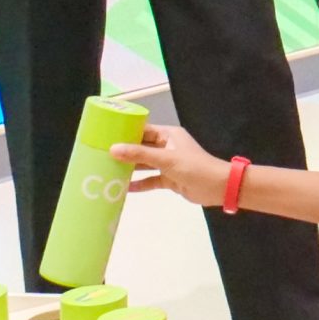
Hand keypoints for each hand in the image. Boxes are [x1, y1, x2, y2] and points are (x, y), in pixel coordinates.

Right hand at [110, 124, 227, 206]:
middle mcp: (166, 147)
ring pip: (144, 164)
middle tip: (101, 156)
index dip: (125, 133)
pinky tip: (124, 189)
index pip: (142, 130)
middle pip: (141, 148)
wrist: (217, 187)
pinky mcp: (169, 179)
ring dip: (130, 168)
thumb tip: (113, 149)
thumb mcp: (165, 159)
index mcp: (168, 135)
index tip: (105, 137)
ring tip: (108, 172)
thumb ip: (139, 154)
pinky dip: (140, 183)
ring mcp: (167, 163)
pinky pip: (150, 179)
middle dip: (124, 153)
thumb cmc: (193, 167)